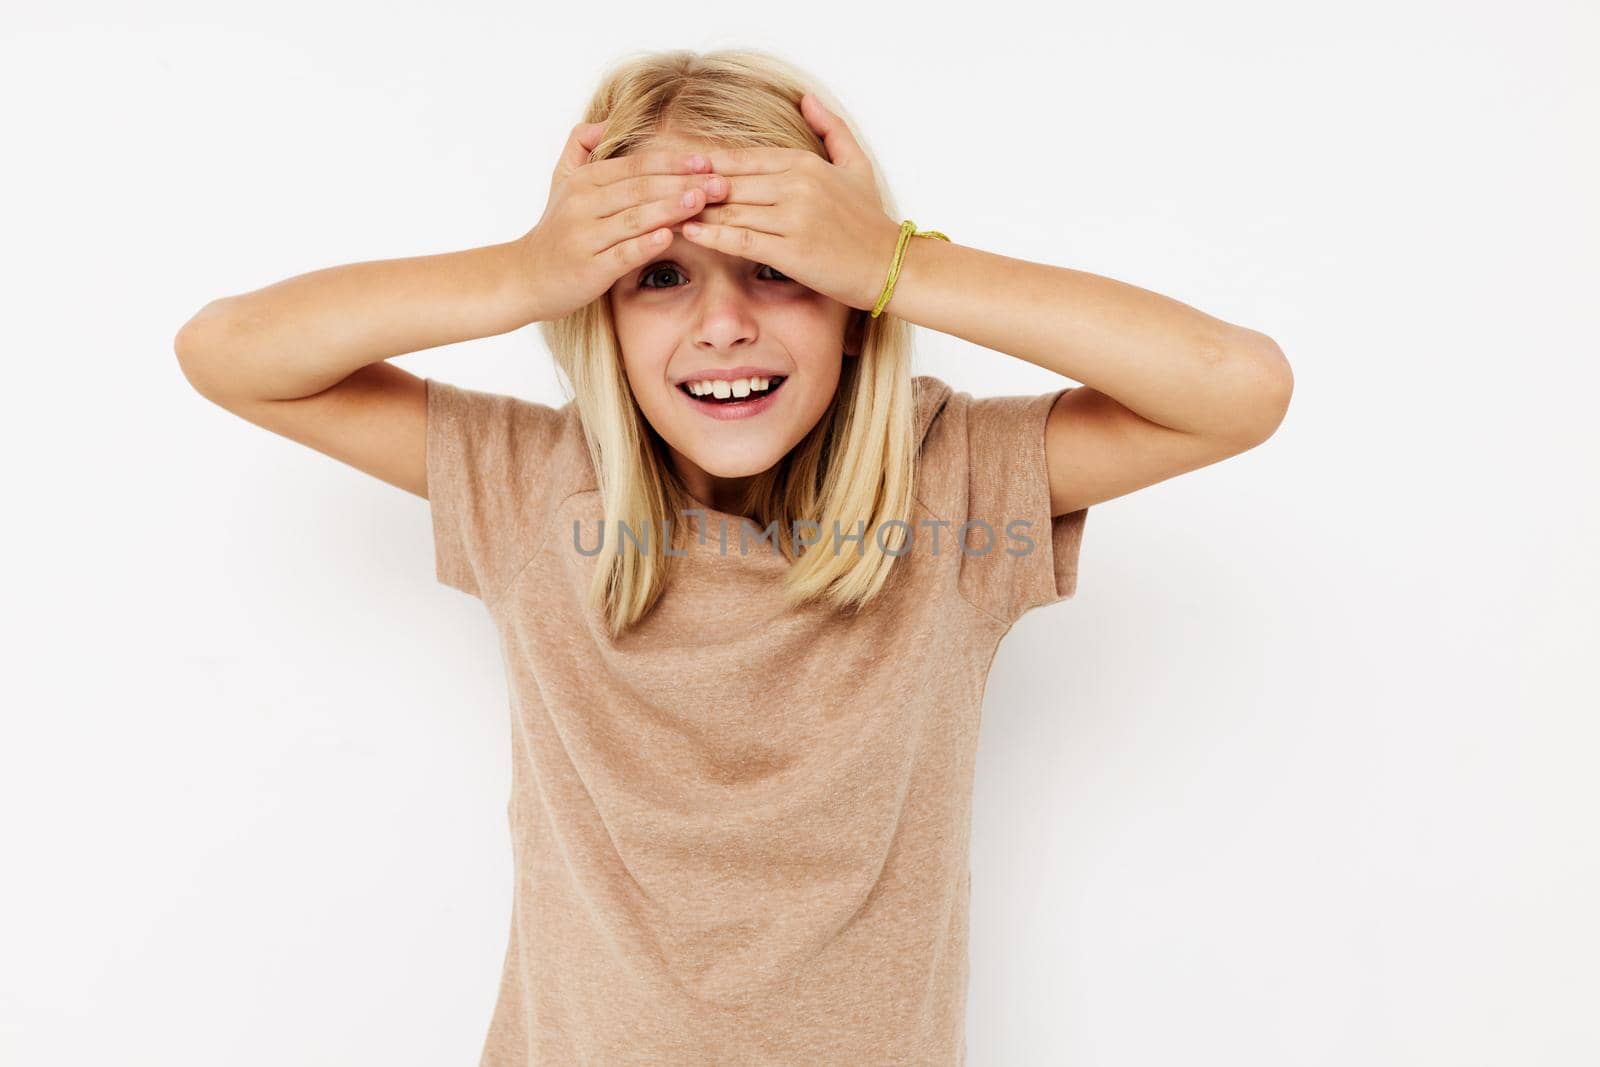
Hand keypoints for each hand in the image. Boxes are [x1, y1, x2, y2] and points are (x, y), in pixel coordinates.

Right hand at [514, 120, 728, 322]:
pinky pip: (621, 253)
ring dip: (670, 208)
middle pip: (640, 188)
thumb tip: (607, 119)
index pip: (635, 165)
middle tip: (720, 182)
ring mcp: (585, 237)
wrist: (526, 276)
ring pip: (633, 218)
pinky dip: (644, 244)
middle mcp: (583, 204)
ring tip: (703, 201)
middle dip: (683, 183)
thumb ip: (580, 144)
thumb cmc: (556, 229)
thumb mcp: (562, 179)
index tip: (706, 160)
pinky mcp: (588, 268)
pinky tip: (669, 237)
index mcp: (584, 181)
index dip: (672, 161)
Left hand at [677, 93, 902, 311]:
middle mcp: (795, 184)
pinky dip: (709, 234)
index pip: (741, 157)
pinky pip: (739, 238)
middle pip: (728, 180)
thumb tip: (806, 98)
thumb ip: (830, 129)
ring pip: (728, 208)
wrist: (891, 265)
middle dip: (690, 184)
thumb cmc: (871, 221)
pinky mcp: (790, 249)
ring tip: (660, 211)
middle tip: (656, 187)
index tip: (675, 166)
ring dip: (693, 208)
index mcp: (804, 162)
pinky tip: (686, 232)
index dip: (705, 162)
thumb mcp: (856, 165)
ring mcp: (792, 217)